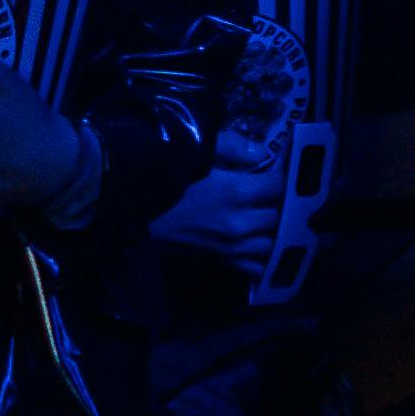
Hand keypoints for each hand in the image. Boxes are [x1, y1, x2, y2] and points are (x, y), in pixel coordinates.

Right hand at [149, 132, 285, 268]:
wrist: (132, 208)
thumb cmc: (164, 177)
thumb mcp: (198, 151)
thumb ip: (234, 147)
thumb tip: (261, 153)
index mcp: (235, 192)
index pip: (279, 186)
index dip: (283, 176)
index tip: (281, 170)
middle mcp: (238, 224)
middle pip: (278, 216)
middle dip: (277, 204)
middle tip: (272, 194)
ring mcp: (230, 248)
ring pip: (272, 244)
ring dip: (272, 231)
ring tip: (266, 219)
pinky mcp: (220, 262)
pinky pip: (254, 268)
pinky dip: (262, 259)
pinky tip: (259, 246)